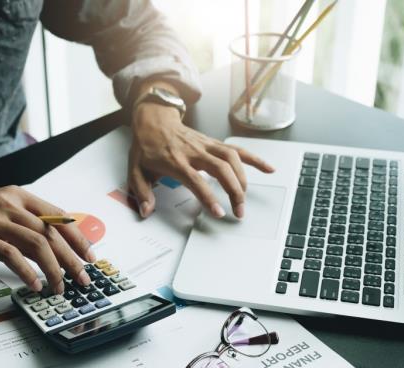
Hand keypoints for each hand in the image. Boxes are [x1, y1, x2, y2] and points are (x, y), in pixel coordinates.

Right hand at [0, 187, 95, 293]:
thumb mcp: (1, 212)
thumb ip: (26, 223)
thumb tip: (55, 245)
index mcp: (18, 195)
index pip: (58, 216)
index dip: (77, 237)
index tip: (90, 256)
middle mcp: (9, 203)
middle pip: (51, 232)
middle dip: (72, 258)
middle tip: (83, 277)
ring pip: (36, 244)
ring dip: (53, 269)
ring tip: (61, 286)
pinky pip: (11, 255)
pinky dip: (27, 272)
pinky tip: (35, 285)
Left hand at [129, 95, 273, 218]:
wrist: (153, 120)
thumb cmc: (146, 147)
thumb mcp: (135, 170)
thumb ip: (141, 192)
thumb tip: (146, 211)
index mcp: (176, 161)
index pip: (196, 180)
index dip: (209, 197)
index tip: (219, 212)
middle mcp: (194, 152)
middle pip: (221, 169)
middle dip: (234, 190)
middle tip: (238, 210)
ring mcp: (206, 146)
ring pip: (232, 158)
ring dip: (243, 179)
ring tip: (245, 198)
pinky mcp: (214, 143)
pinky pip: (237, 150)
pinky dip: (254, 159)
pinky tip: (268, 169)